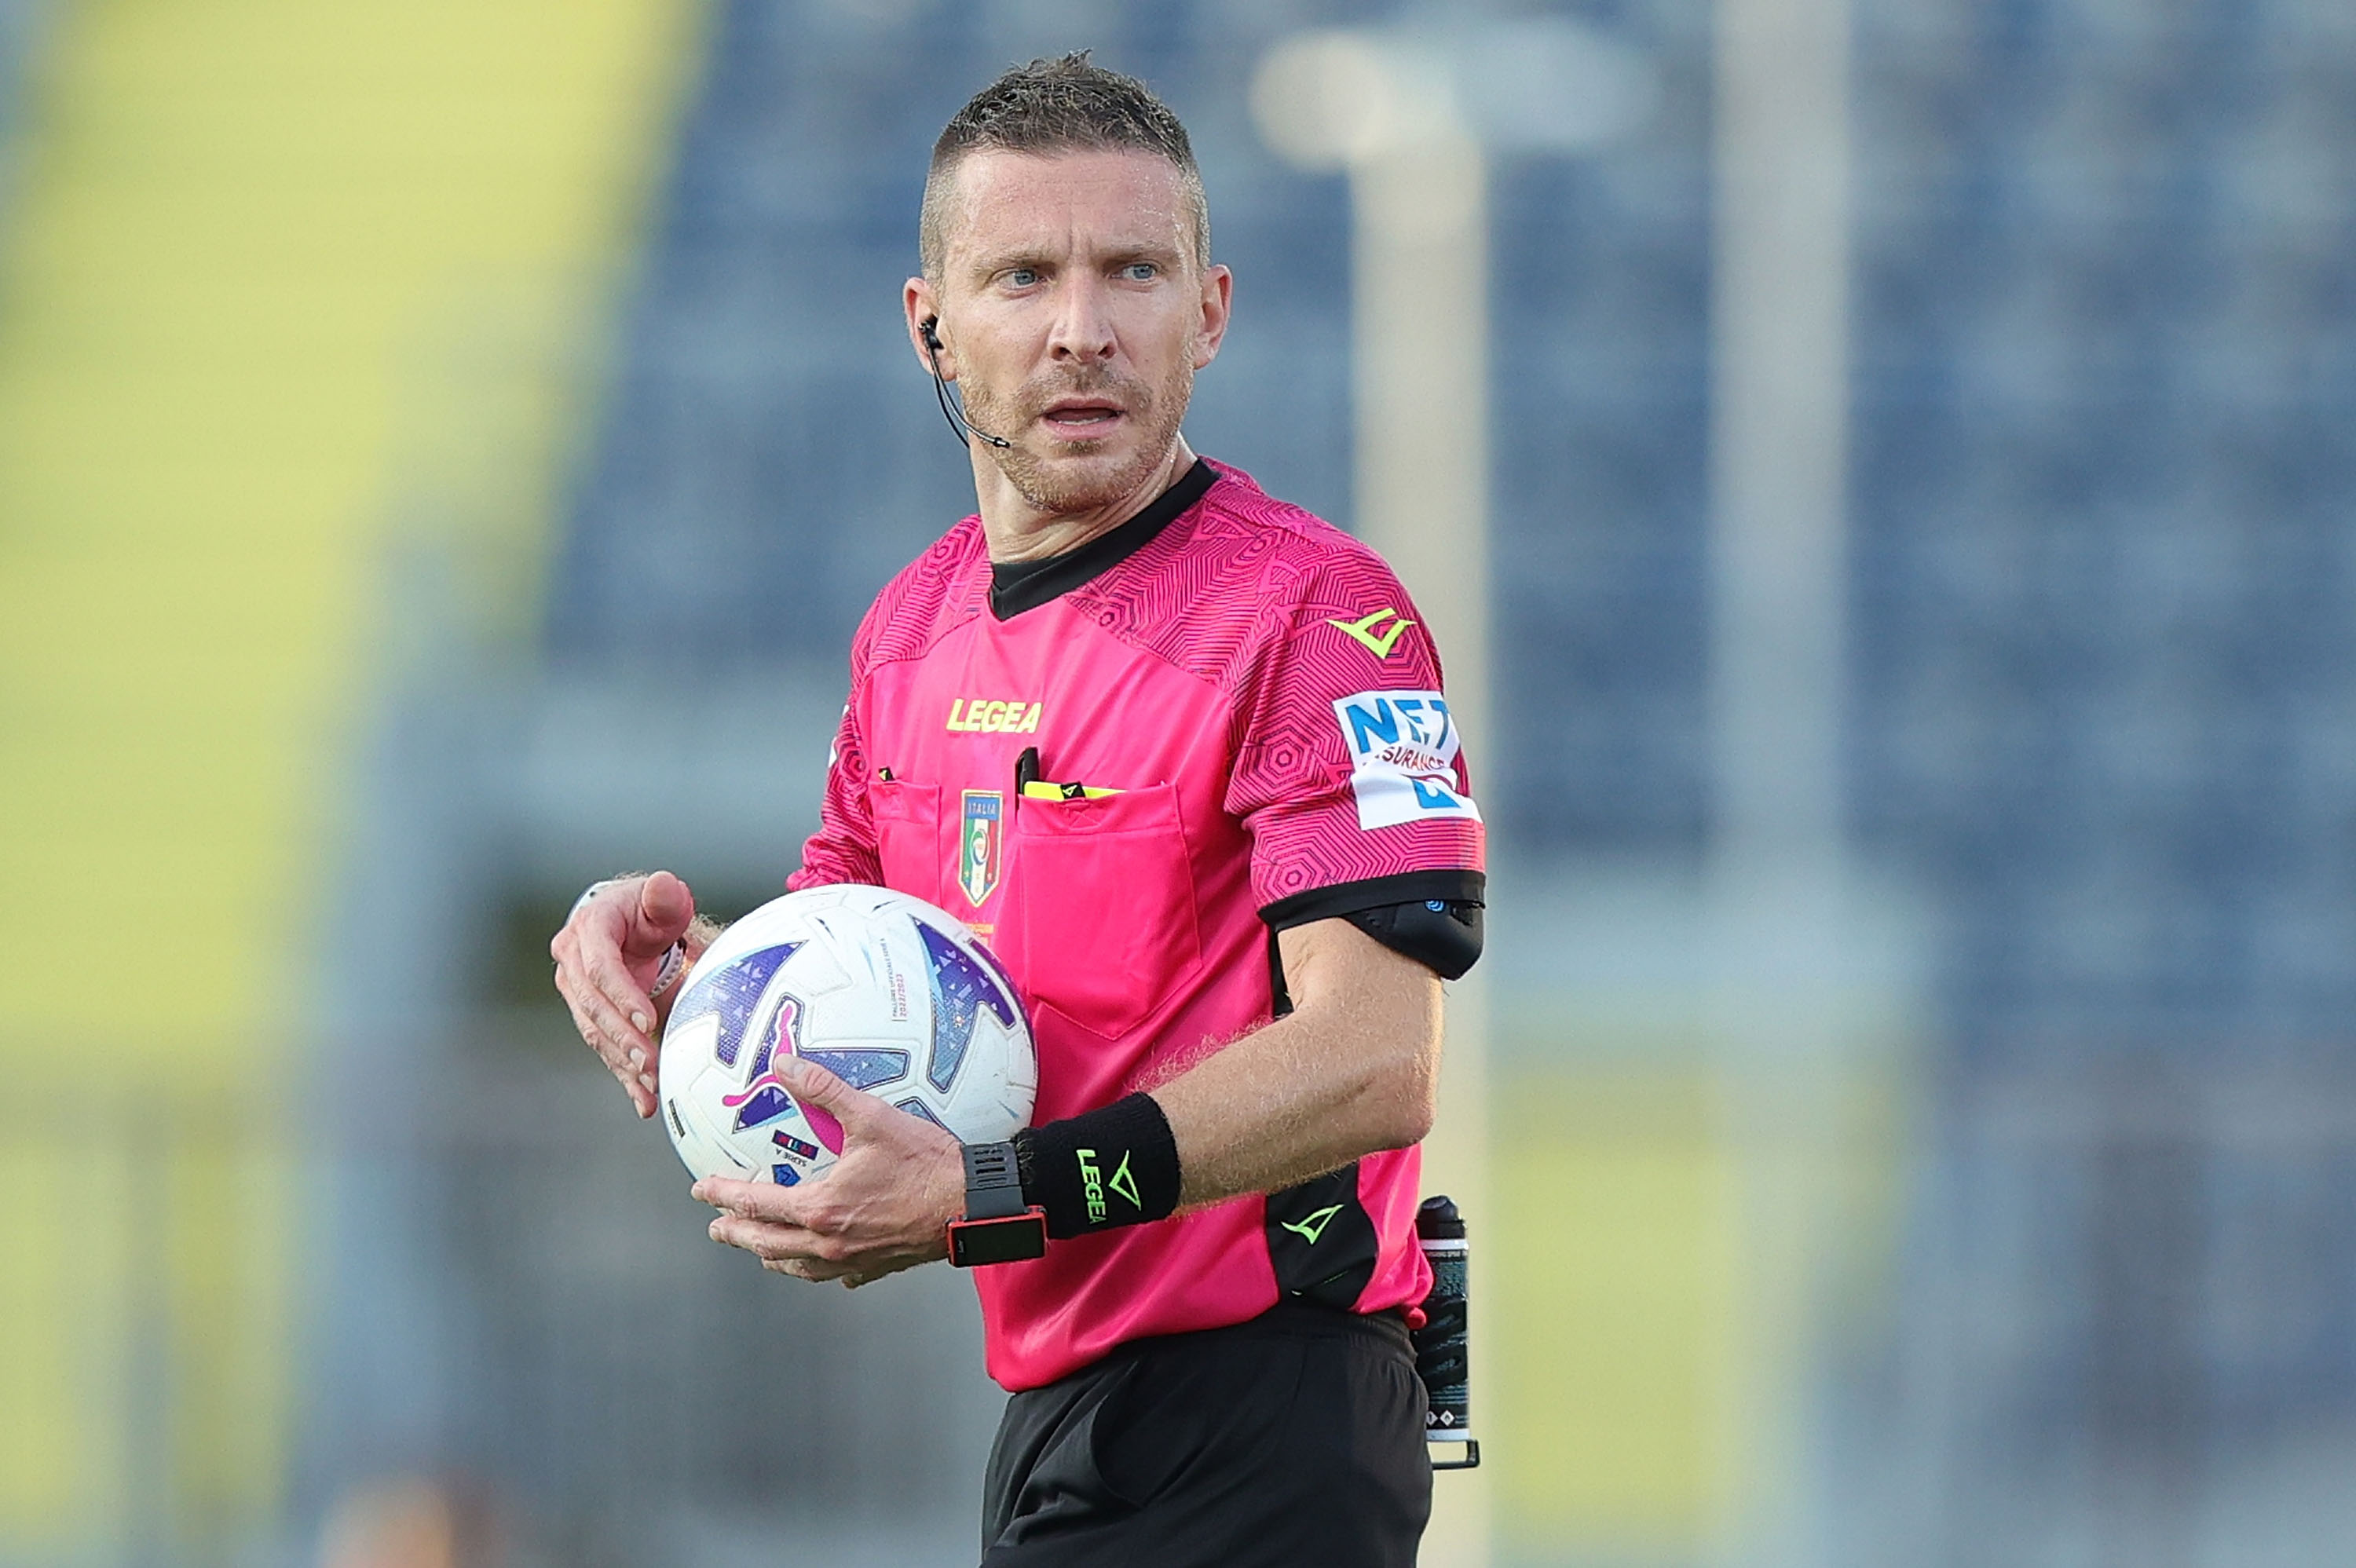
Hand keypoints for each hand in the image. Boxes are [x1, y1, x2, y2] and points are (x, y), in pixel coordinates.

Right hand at [550, 870, 696, 1117]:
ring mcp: (577, 992)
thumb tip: (662, 887)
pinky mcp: (589, 1016)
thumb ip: (664, 894)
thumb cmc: (649, 909)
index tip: (647, 1020)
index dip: (622, 995)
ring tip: (650, 1086)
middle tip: (649, 1063)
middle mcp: (573, 963)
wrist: (631, 923)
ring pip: (595, 1032)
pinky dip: (624, 1075)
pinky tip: (642, 1100)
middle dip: (621, 1038)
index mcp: (589, 930)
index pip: (601, 967)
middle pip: (593, 1006)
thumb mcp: (661, 898)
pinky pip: (604, 1048)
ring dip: (622, 1062)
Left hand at [696, 1056, 964, 1287]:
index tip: (701, 1190)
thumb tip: (786, 1064)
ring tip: (759, 1248)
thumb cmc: (924, 1164)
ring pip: (795, 1267)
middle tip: (716, 1226)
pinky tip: (820, 1263)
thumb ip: (824, 1090)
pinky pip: (834, 1277)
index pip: (754, 1204)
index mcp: (820, 1208)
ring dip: (769, 1255)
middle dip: (735, 1234)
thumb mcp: (872, 1117)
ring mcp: (851, 1261)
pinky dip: (816, 1269)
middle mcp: (828, 1242)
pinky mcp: (876, 1267)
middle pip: (765, 1244)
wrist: (970, 1203)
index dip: (722, 1195)